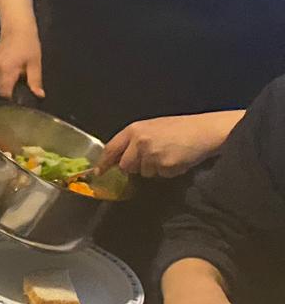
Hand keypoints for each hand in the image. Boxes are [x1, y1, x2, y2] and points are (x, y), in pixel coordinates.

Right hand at [0, 28, 43, 98]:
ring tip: (15, 73)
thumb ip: (35, 81)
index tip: (21, 97)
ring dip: (6, 84)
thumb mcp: (35, 64)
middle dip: (11, 89)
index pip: (5, 94)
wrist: (16, 30)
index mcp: (6, 70)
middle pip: (1, 90)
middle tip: (21, 81)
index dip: (13, 98)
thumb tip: (39, 96)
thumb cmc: (28, 45)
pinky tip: (7, 71)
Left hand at [100, 113, 229, 177]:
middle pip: (126, 166)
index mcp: (134, 130)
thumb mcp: (152, 128)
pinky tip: (177, 159)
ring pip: (144, 173)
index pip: (111, 148)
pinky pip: (161, 176)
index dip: (103, 162)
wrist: (204, 131)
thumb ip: (134, 141)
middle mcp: (139, 142)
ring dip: (154, 169)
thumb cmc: (179, 128)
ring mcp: (151, 155)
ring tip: (169, 154)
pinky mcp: (164, 166)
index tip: (98, 172)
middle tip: (153, 158)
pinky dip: (169, 171)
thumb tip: (120, 159)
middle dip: (136, 166)